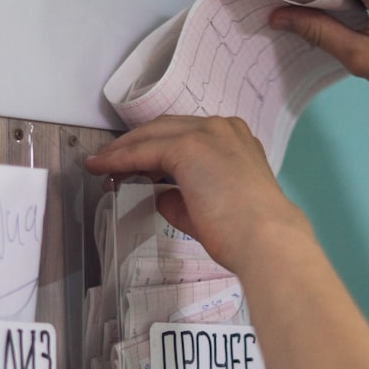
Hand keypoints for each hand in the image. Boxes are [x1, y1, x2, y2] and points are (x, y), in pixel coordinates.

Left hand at [84, 115, 311, 271]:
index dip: (156, 149)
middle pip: (166, 128)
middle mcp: (223, 129)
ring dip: (124, 149)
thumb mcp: (212, 209)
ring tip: (102, 165)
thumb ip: (183, 198)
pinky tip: (104, 167)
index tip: (135, 165)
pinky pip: (143, 150)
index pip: (186, 137)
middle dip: (135, 144)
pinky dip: (120, 158)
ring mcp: (207, 134)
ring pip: (152, 135)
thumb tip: (159, 196)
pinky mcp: (188, 146)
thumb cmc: (248, 234)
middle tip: (111, 163)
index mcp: (236, 142)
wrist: (265, 240)